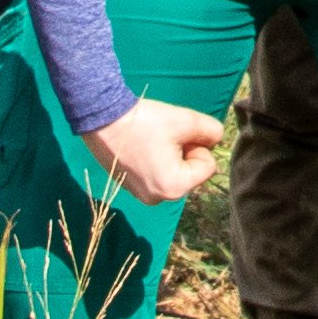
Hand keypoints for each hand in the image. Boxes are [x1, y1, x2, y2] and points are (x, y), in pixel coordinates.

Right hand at [92, 99, 226, 208]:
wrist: (101, 119)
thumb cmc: (145, 121)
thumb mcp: (185, 120)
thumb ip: (211, 131)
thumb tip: (216, 140)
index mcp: (174, 188)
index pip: (208, 166)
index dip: (198, 146)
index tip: (177, 135)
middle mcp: (158, 199)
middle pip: (191, 172)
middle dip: (185, 152)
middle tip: (165, 136)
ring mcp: (143, 195)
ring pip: (175, 172)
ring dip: (171, 154)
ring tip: (152, 139)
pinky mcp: (131, 187)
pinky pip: (158, 174)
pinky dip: (157, 159)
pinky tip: (142, 145)